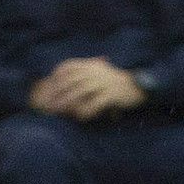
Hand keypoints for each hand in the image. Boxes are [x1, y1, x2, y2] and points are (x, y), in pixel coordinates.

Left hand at [29, 57, 145, 120]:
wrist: (136, 86)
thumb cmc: (113, 81)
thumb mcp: (98, 71)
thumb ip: (83, 72)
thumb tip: (61, 77)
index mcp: (91, 65)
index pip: (68, 66)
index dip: (56, 75)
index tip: (47, 86)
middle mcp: (95, 72)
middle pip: (71, 80)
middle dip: (58, 92)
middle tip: (48, 103)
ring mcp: (103, 82)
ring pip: (81, 91)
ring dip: (68, 102)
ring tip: (59, 111)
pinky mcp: (112, 94)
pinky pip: (96, 103)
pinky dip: (87, 110)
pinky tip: (80, 118)